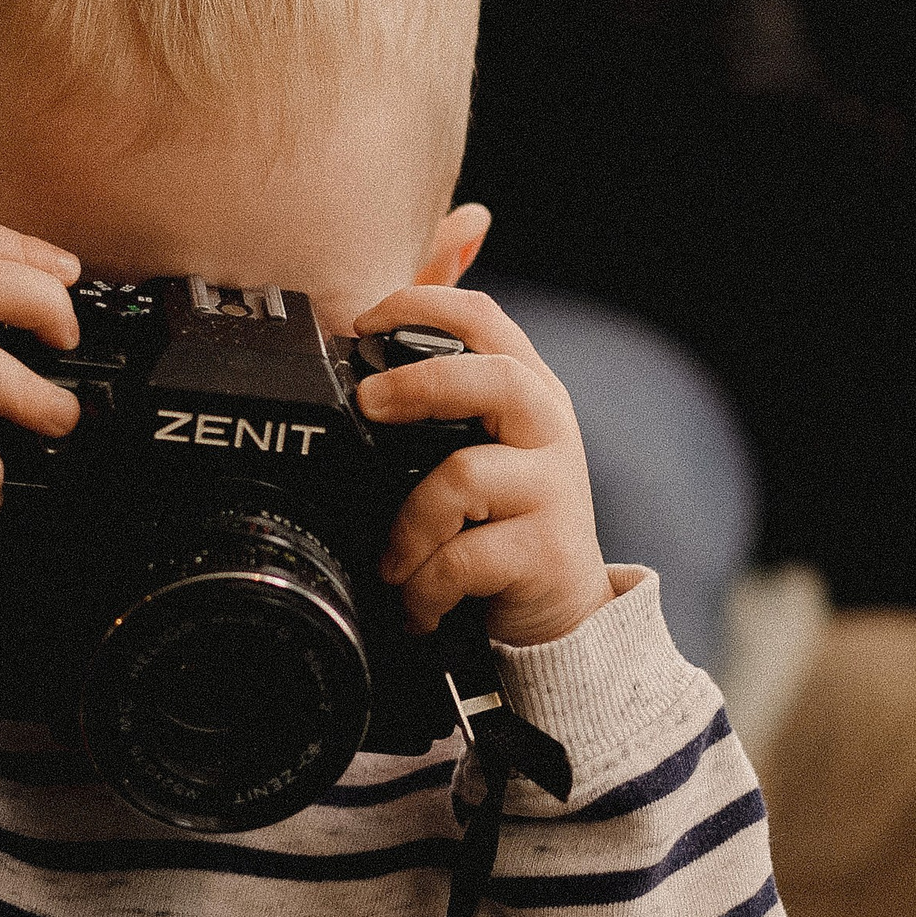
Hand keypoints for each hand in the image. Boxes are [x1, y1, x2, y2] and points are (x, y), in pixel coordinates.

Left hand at [350, 286, 614, 648]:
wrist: (563, 611)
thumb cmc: (506, 524)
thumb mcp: (483, 455)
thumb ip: (440, 418)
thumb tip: (352, 397)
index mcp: (529, 392)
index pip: (486, 318)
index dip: (423, 305)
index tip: (365, 322)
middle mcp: (549, 429)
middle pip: (494, 378)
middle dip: (419, 384)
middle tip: (368, 404)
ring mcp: (554, 489)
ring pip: (463, 476)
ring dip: (408, 528)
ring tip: (394, 565)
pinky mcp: (547, 551)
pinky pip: (462, 559)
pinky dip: (423, 587)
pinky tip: (420, 604)